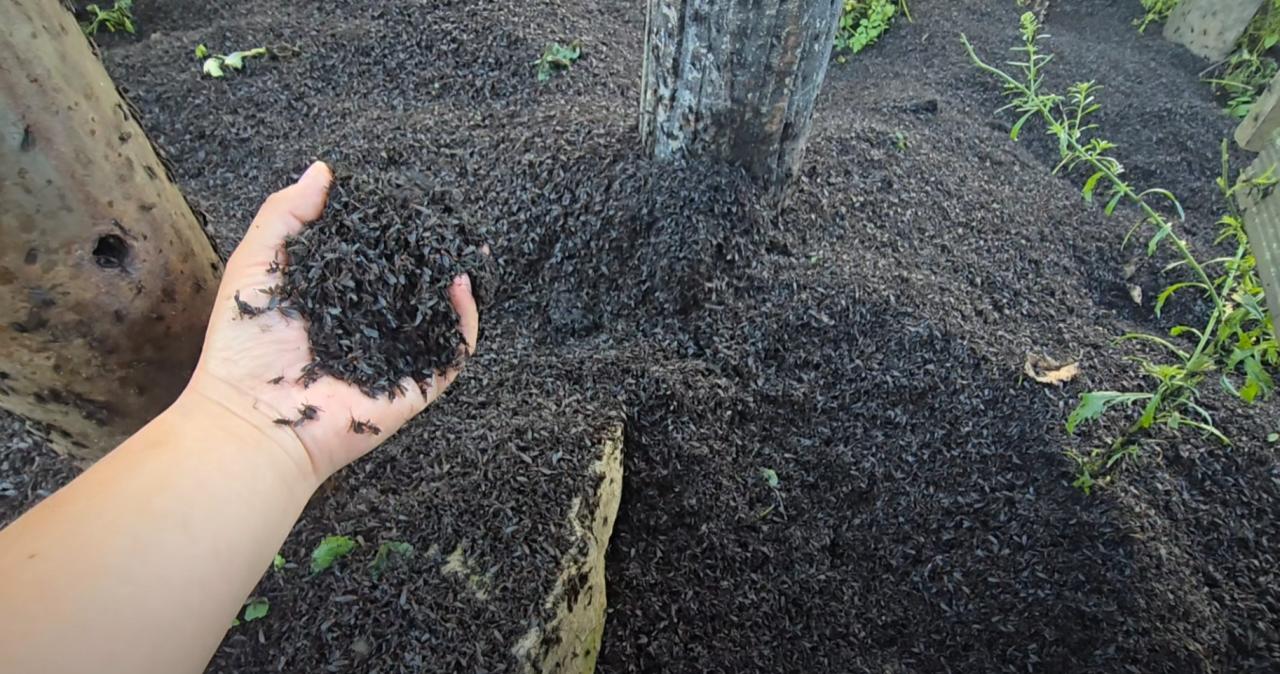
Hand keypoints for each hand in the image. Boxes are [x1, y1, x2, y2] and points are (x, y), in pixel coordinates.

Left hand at [183, 161, 478, 482]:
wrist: (251, 417)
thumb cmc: (243, 345)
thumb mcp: (258, 264)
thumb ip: (286, 215)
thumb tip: (324, 169)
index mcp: (336, 300)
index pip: (376, 259)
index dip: (396, 231)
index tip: (412, 203)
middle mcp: (369, 327)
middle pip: (414, 285)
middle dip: (437, 254)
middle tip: (453, 224)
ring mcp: (395, 359)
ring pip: (440, 318)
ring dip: (460, 284)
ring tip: (470, 250)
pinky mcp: (414, 388)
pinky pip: (452, 356)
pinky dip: (465, 323)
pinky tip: (460, 288)